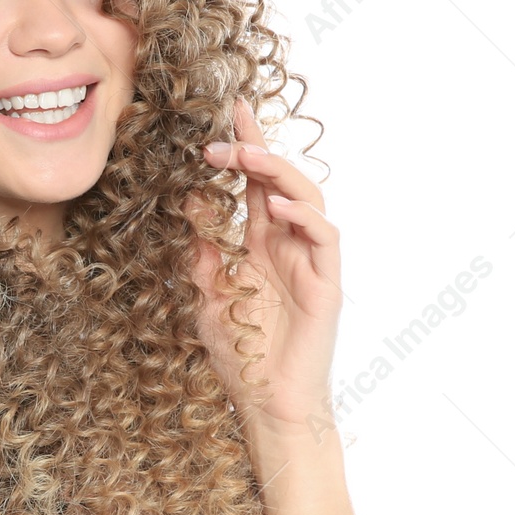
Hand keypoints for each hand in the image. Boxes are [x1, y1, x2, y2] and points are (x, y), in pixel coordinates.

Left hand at [181, 98, 343, 434]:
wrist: (267, 403)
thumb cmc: (241, 354)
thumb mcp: (205, 296)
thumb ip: (201, 252)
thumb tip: (188, 203)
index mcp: (260, 245)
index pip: (255, 184)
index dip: (247, 146)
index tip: (231, 111)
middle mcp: (289, 246)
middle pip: (282, 182)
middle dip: (257, 152)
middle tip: (226, 137)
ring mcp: (311, 263)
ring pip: (309, 200)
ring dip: (278, 174)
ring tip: (248, 158)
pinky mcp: (326, 285)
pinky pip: (325, 239)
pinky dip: (304, 216)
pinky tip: (275, 206)